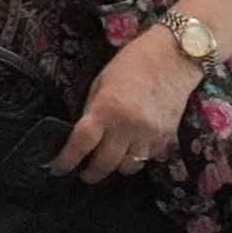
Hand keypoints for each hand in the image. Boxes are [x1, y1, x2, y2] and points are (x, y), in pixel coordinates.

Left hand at [54, 23, 197, 183]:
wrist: (174, 57)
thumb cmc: (131, 64)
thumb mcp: (101, 83)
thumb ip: (92, 110)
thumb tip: (83, 135)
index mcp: (106, 110)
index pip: (81, 144)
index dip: (67, 161)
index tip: (57, 170)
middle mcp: (128, 126)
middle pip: (105, 163)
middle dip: (92, 173)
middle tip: (84, 174)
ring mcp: (150, 134)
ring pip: (129, 166)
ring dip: (117, 167)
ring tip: (110, 161)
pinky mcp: (168, 136)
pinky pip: (150, 158)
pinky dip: (139, 157)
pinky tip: (133, 149)